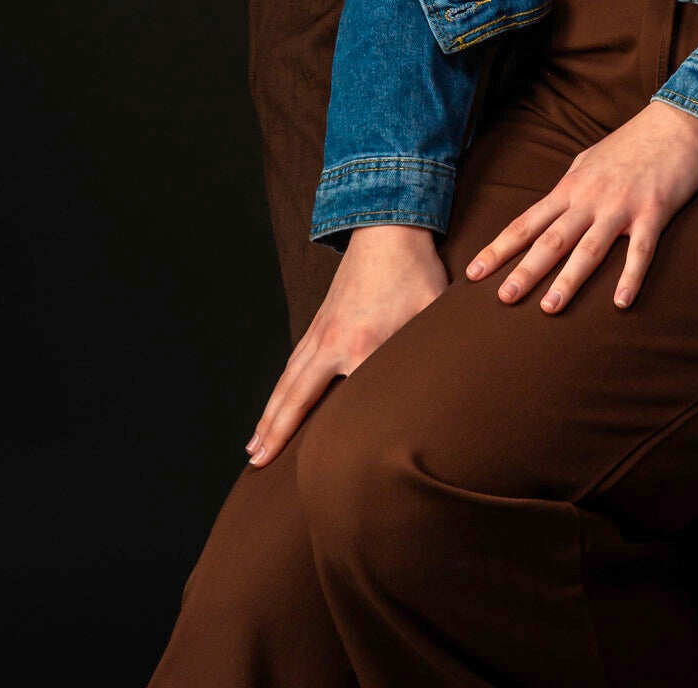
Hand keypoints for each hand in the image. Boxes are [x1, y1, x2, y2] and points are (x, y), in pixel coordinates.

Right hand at [246, 225, 447, 465]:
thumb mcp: (430, 313)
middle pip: (295, 398)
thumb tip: (443, 387)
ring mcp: (321, 331)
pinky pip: (293, 362)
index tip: (318, 473)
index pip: (343, 405)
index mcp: (361, 347)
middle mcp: (331, 344)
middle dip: (276, 433)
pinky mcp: (319, 320)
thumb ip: (430, 352)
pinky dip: (280, 387)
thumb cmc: (415, 271)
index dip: (331, 440)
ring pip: (288, 381)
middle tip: (255, 465)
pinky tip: (275, 401)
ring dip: (270, 413)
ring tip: (254, 445)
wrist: (387, 225)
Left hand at [464, 101, 697, 314]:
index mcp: (571, 187)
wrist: (678, 121)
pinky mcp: (654, 211)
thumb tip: (554, 205)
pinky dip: (631, 277)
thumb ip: (572, 184)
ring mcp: (621, 205)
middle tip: (502, 299)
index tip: (474, 273)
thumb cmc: (634, 141)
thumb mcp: (591, 158)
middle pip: (551, 239)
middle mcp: (590, 198)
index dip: (500, 248)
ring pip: (589, 248)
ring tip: (549, 308)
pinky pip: (640, 250)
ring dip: (569, 279)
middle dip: (525, 270)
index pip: (528, 223)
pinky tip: (621, 303)